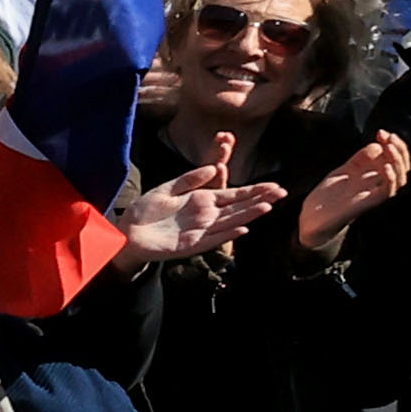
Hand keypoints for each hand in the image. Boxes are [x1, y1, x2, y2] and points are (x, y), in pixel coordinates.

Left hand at [118, 140, 285, 263]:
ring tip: (268, 207)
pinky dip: (228, 233)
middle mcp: (207, 214)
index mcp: (202, 199)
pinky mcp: (192, 244)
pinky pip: (214, 238)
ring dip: (249, 215)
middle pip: (238, 206)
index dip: (253, 190)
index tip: (274, 185)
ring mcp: (202, 230)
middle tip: (281, 192)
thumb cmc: (147, 209)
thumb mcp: (168, 188)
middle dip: (259, 199)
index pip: (234, 194)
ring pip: (231, 221)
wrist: (128, 231)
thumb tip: (214, 168)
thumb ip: (190, 179)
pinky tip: (243, 227)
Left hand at [298, 131, 410, 251]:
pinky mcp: (369, 202)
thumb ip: (360, 159)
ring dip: (398, 160)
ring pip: (401, 178)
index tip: (381, 132)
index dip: (392, 144)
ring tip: (389, 147)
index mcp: (374, 176)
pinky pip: (388, 191)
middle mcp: (378, 185)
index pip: (394, 158)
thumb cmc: (329, 196)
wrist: (313, 216)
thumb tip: (376, 145)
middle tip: (388, 136)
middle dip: (399, 149)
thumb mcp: (345, 170)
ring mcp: (375, 193)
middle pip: (402, 166)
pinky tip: (385, 166)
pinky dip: (390, 178)